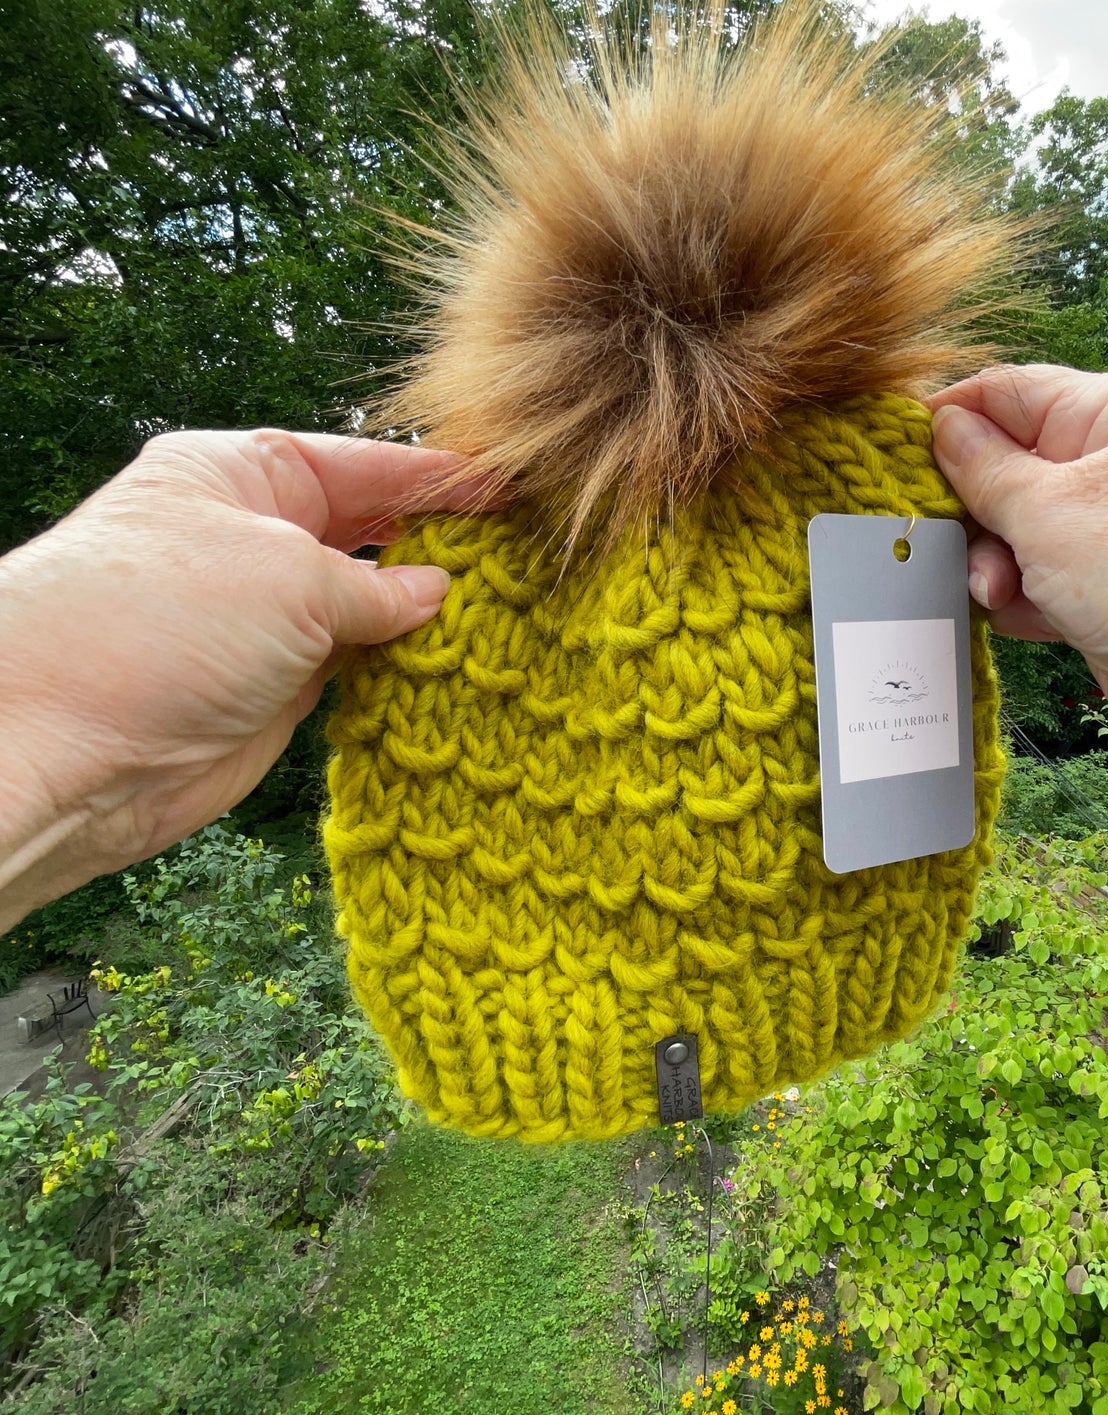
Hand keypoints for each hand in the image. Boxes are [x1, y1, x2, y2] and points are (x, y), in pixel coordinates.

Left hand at [0, 430, 497, 920]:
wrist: (69, 747)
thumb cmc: (155, 624)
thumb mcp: (286, 575)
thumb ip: (375, 584)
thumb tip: (436, 591)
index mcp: (241, 475)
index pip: (363, 463)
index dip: (440, 475)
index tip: (513, 487)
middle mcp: (255, 539)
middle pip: (372, 527)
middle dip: (444, 538)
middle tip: (527, 548)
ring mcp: (266, 616)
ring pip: (371, 601)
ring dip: (431, 607)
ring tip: (511, 604)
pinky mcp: (279, 685)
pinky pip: (360, 662)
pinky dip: (406, 662)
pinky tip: (459, 656)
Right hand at [928, 364, 1107, 779]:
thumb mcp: (1055, 509)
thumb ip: (984, 470)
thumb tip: (939, 427)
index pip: (1006, 392)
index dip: (943, 422)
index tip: (884, 457)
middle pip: (1004, 467)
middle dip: (966, 510)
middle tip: (939, 546)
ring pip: (1016, 533)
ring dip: (991, 565)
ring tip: (998, 595)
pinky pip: (1040, 584)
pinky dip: (1018, 600)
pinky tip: (1011, 618)